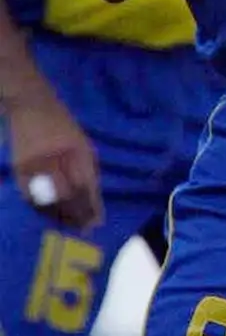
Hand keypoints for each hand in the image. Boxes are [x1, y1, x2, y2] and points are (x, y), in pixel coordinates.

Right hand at [7, 85, 101, 230]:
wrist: (31, 106)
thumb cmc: (64, 126)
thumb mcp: (84, 144)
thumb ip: (89, 172)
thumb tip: (94, 201)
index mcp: (76, 151)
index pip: (84, 186)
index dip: (90, 207)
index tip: (97, 222)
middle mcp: (54, 158)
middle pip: (66, 196)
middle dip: (76, 215)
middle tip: (84, 228)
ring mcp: (33, 164)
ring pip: (46, 199)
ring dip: (59, 215)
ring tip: (70, 225)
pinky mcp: (18, 167)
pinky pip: (29, 195)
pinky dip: (40, 207)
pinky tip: (50, 214)